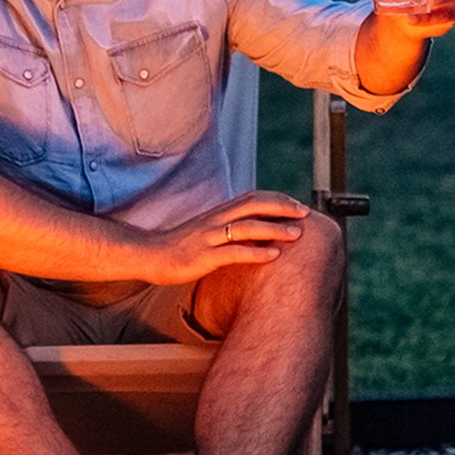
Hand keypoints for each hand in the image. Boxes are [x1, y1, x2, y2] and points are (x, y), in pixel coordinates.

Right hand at [129, 192, 308, 285]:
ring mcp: (209, 238)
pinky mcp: (204, 257)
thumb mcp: (205, 231)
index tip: (297, 205)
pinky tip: (273, 256)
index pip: (252, 198)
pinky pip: (234, 253)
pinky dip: (256, 253)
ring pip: (247, 227)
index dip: (277, 198)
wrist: (149, 256)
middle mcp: (215, 221)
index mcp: (217, 213)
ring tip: (297, 234)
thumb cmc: (179, 247)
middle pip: (254, 206)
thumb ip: (227, 227)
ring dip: (275, 229)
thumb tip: (252, 229)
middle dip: (282, 207)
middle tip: (305, 213)